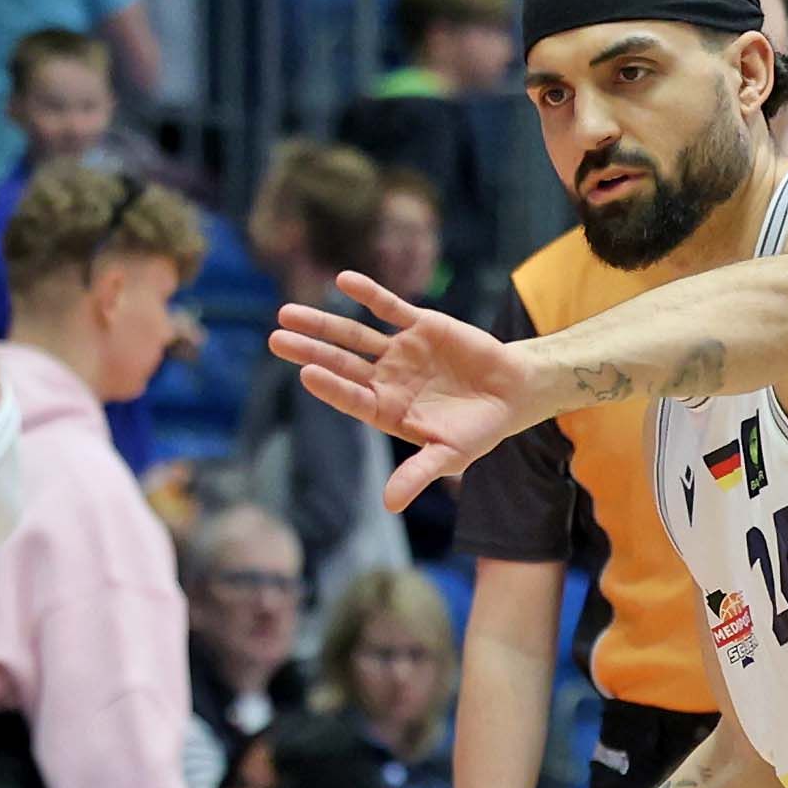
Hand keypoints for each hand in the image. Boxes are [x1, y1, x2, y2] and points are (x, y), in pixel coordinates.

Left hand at [271, 273, 549, 510]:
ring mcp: (400, 351)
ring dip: (323, 323)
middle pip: (340, 363)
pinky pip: (389, 306)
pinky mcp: (420, 326)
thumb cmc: (478, 430)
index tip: (305, 374)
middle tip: (276, 339)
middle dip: (309, 350)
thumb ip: (418, 475)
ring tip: (286, 313)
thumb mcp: (450, 455)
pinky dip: (368, 293)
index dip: (330, 386)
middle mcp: (386, 379)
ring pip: (354, 334)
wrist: (511, 393)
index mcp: (386, 410)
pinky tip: (343, 280)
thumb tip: (390, 506)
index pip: (350, 397)